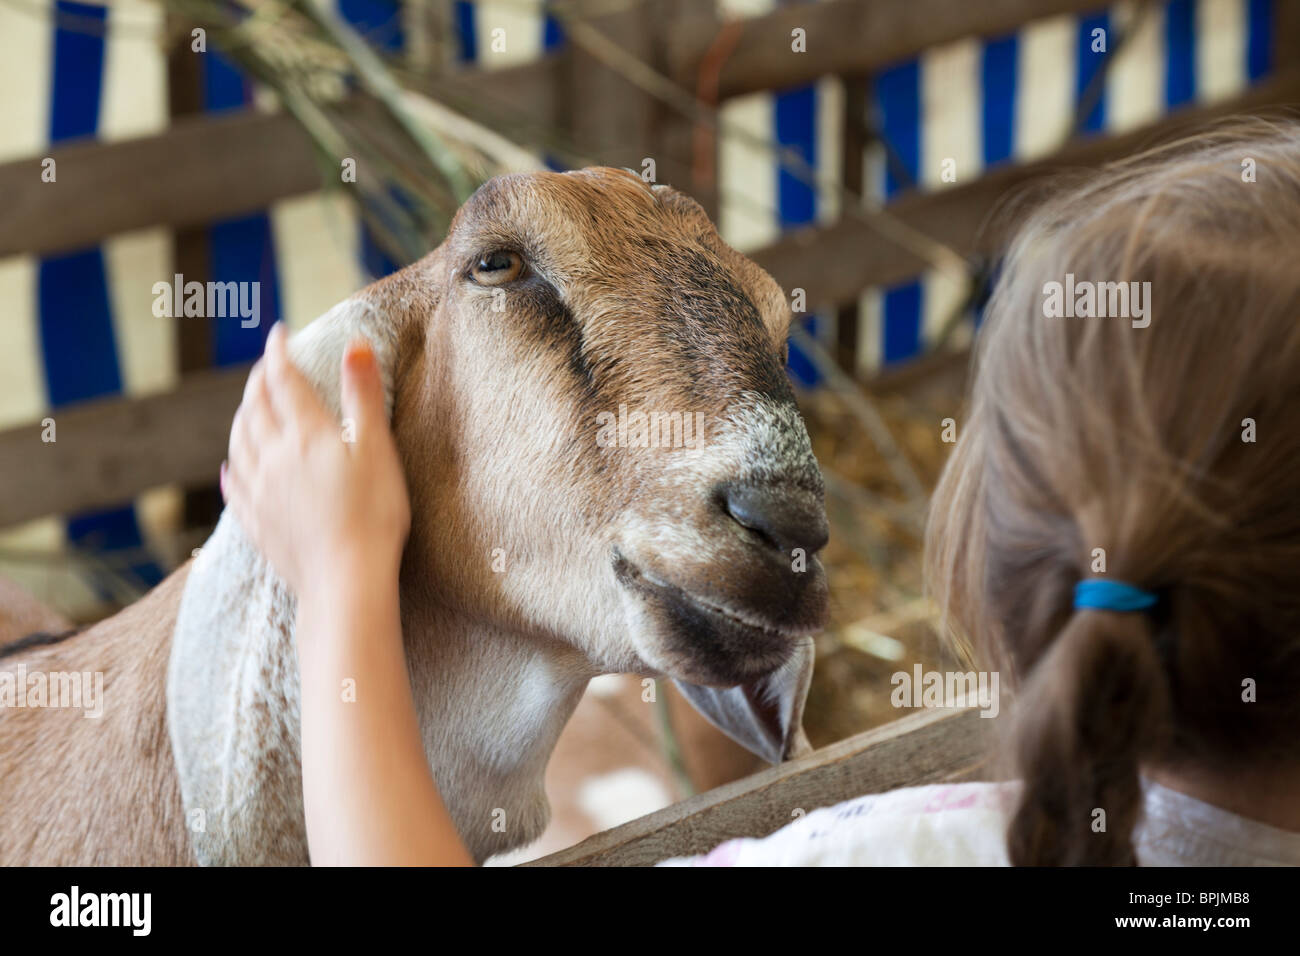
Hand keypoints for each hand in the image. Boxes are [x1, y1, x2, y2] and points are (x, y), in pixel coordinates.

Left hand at [222, 323, 410, 602]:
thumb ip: (363, 395)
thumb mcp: (376, 449)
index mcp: (307, 435)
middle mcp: (274, 457)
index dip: (280, 353)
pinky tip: (230, 466)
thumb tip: (356, 343)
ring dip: (241, 417)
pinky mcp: (258, 523)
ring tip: (247, 407)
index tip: (279, 333)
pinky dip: (230, 467)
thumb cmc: (373, 515)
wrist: (346, 582)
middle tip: (265, 368)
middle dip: (258, 382)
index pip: (286, 381)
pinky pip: (233, 487)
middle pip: (256, 408)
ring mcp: (261, 492)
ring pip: (238, 443)